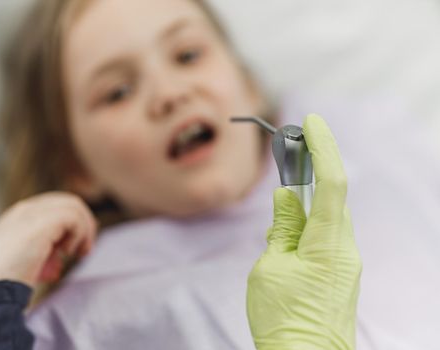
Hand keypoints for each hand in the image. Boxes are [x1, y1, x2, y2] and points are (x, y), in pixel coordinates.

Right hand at [0, 192, 97, 287]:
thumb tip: (59, 260)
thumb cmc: (0, 283)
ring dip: (83, 230)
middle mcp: (25, 210)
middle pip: (66, 202)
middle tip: (83, 251)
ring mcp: (32, 213)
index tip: (71, 252)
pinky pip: (74, 216)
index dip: (69, 227)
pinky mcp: (42, 221)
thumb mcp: (24, 262)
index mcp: (18, 217)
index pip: (54, 207)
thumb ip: (42, 254)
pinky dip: (79, 234)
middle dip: (82, 225)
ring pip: (74, 206)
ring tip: (77, 253)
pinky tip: (66, 252)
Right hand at [246, 115, 361, 349]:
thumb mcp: (269, 268)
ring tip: (273, 238)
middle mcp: (344, 249)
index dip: (323, 148)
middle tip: (284, 158)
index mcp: (327, 244)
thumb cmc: (283, 319)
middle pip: (329, 198)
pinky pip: (323, 239)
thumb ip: (280, 228)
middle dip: (307, 175)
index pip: (332, 183)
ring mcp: (345, 263)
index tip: (311, 122)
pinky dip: (304, 231)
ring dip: (300, 212)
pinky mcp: (340, 274)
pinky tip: (283, 251)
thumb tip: (285, 199)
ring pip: (324, 220)